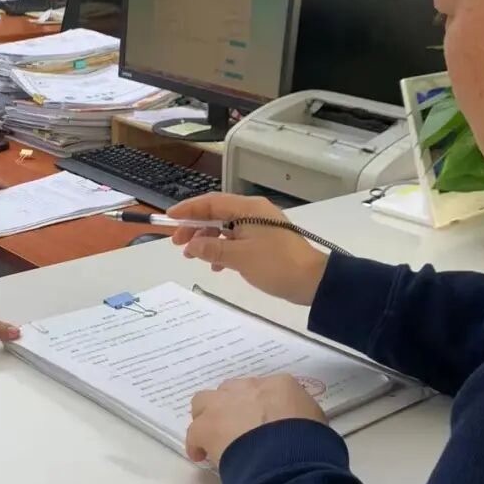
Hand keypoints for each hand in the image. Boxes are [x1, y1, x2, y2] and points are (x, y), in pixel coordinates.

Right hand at [169, 193, 328, 305]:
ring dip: (208, 240)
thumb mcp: (240, 258)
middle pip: (217, 214)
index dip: (188, 209)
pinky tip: (217, 266)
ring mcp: (260, 227)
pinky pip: (237, 240)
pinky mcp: (265, 241)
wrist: (313, 281)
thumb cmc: (277, 265)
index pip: (211, 202)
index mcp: (248, 209)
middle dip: (195, 227)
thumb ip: (212, 249)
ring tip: (194, 257)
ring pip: (225, 228)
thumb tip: (191, 245)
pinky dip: (223, 250)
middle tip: (178, 244)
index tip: (169, 218)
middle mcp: (253, 212)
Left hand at [187, 374, 325, 467]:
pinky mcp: (207, 425)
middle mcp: (249, 387)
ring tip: (214, 437)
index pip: (263, 391)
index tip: (261, 425)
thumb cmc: (310, 441)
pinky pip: (194, 432)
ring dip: (209, 416)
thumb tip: (297, 429)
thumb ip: (301, 419)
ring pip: (205, 401)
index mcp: (280, 385)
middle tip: (236, 429)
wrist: (288, 454)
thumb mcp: (316, 423)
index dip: (259, 408)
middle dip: (231, 407)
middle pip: (232, 391)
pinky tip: (201, 456)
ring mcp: (225, 403)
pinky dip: (197, 443)